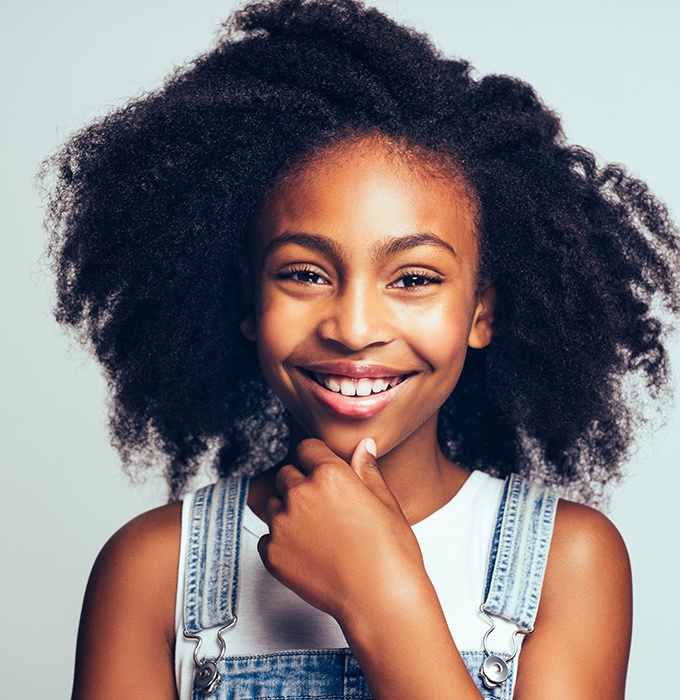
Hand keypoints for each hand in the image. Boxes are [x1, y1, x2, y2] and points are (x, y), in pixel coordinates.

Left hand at [257, 437, 427, 626]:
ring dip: (286, 511)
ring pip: (272, 504)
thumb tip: (364, 445)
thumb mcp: (385, 502)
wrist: (380, 600)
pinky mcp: (272, 554)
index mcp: (329, 474)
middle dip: (299, 483)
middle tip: (321, 506)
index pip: (306, 448)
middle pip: (285, 474)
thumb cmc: (391, 552)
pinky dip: (281, 542)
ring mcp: (282, 524)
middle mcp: (300, 494)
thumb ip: (367, 470)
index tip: (321, 471)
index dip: (315, 459)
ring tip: (314, 532)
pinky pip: (267, 538)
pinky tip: (307, 554)